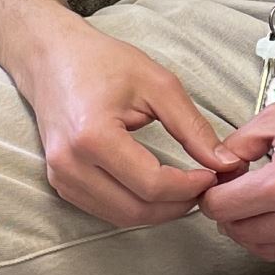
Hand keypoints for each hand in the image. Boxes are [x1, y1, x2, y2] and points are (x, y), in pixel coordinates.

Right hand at [20, 19, 247, 229]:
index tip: (213, 174)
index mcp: (92, 136)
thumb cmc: (101, 62)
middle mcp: (70, 164)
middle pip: (137, 210)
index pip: (152, 184)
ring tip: (186, 188)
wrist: (51, 57)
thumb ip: (193, 128)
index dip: (189, 187)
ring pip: (121, 217)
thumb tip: (224, 163)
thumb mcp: (157, 85)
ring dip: (159, 211)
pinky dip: (136, 206)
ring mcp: (60, 177)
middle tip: (204, 186)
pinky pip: (105, 210)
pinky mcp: (59, 182)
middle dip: (178, 205)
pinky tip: (157, 189)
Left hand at [197, 94, 274, 272]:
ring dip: (257, 228)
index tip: (220, 186)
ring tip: (271, 201)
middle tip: (243, 191)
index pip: (221, 208)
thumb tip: (216, 166)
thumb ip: (238, 142)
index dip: (213, 194)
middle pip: (238, 233)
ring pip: (263, 250)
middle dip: (233, 212)